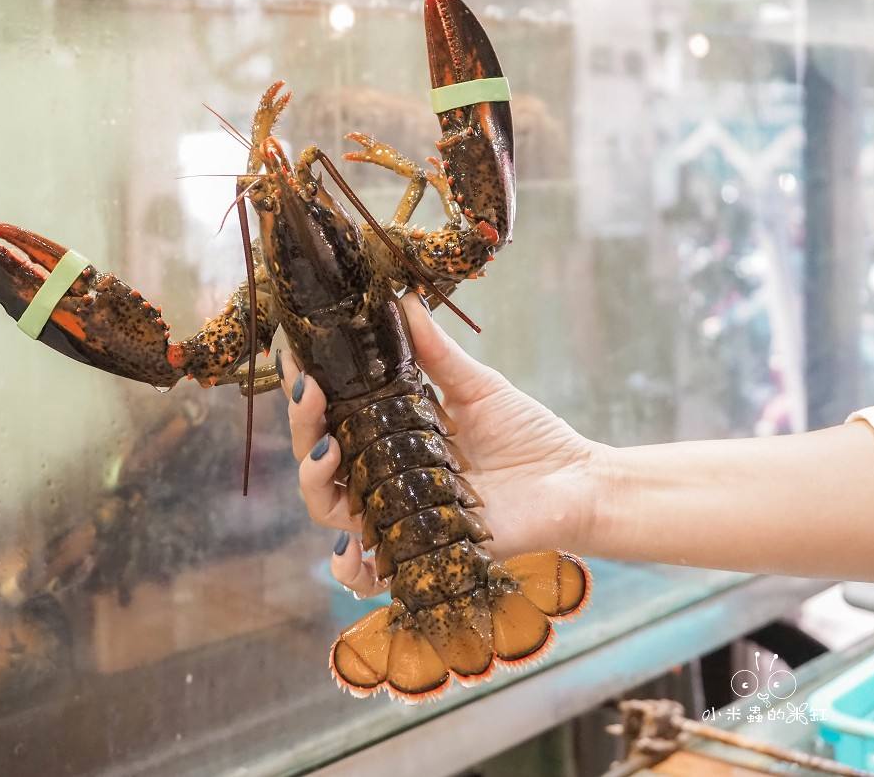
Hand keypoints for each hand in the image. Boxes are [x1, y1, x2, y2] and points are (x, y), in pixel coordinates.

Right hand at [279, 293, 601, 597]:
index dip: (306, 392)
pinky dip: (348, 568)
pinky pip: (368, 576)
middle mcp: (383, 477)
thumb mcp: (477, 386)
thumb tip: (402, 298)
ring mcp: (397, 517)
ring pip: (329, 509)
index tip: (297, 359)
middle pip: (316, 460)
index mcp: (389, 436)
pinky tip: (351, 543)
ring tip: (328, 450)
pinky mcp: (420, 554)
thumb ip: (434, 351)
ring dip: (314, 480)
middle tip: (311, 392)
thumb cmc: (529, 436)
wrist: (576, 483)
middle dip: (301, 426)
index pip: (330, 416)